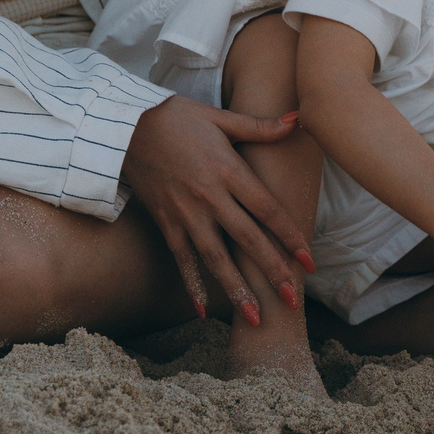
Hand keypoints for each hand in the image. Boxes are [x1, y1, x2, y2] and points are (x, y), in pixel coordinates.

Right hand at [121, 96, 314, 325]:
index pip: (267, 209)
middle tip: (292, 300)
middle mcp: (209, 196)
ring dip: (236, 288)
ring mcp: (185, 213)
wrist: (124, 125)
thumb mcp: (220, 118)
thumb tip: (296, 118)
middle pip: (247, 240)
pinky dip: (192, 285)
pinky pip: (181, 259)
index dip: (290, 236)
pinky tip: (203, 311)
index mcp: (228, 170)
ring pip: (215, 258)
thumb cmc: (176, 117)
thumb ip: (259, 126)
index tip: (309, 261)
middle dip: (272, 271)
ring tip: (256, 317)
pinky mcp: (165, 222)